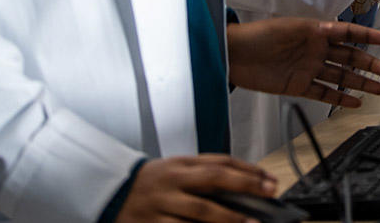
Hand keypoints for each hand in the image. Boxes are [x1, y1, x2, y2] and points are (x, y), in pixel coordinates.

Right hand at [115, 155, 276, 222]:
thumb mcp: (176, 171)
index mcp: (181, 164)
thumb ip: (204, 177)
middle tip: (268, 194)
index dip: (248, 170)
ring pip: (199, 211)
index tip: (269, 180)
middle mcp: (173, 181)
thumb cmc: (151, 183)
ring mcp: (162, 205)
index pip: (221, 162)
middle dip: (244, 186)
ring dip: (227, 218)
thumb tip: (244, 187)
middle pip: (213, 181)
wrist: (110, 192)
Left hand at [226, 18, 379, 107]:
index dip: (367, 35)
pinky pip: (324, 93)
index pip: (348, 32)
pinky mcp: (298, 85)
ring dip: (360, 82)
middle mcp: (315, 50)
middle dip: (369, 64)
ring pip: (340, 76)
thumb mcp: (290, 27)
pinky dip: (339, 98)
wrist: (234, 54)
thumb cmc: (258, 35)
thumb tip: (336, 27)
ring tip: (378, 89)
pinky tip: (353, 102)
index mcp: (316, 31)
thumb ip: (314, 31)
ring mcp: (308, 68)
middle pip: (349, 57)